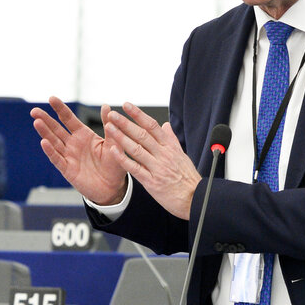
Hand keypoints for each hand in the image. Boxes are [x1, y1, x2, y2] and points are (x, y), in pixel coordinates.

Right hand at [30, 96, 126, 204]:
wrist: (113, 187)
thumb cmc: (114, 164)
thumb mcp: (115, 142)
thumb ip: (109, 126)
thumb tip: (106, 106)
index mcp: (84, 135)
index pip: (69, 119)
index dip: (60, 109)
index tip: (51, 98)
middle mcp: (74, 144)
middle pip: (57, 129)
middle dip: (46, 119)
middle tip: (34, 110)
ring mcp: (69, 156)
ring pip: (54, 142)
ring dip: (45, 132)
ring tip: (37, 122)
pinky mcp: (67, 169)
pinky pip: (57, 159)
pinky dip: (50, 151)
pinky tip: (44, 142)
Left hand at [106, 102, 201, 219]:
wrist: (195, 198)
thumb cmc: (188, 178)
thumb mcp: (182, 155)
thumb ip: (172, 139)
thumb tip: (166, 125)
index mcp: (170, 147)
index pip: (152, 126)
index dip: (138, 114)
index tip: (127, 106)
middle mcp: (163, 154)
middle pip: (142, 134)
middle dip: (126, 123)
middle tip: (112, 114)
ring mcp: (157, 168)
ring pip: (136, 148)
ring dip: (121, 137)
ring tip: (110, 127)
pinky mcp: (151, 182)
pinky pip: (135, 168)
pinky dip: (123, 159)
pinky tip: (113, 150)